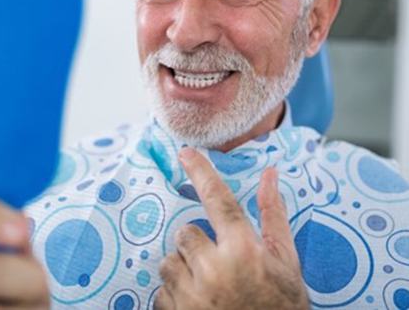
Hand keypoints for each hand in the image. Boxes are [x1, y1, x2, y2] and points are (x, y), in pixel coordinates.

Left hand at [155, 147, 308, 309]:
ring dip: (184, 270)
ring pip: (169, 261)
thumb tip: (269, 174)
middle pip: (185, 233)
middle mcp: (215, 269)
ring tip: (209, 289)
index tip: (186, 153)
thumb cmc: (282, 306)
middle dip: (197, 244)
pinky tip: (199, 306)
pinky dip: (176, 296)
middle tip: (218, 264)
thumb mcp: (285, 262)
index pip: (219, 199)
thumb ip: (273, 215)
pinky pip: (162, 291)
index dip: (201, 171)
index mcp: (244, 251)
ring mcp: (192, 295)